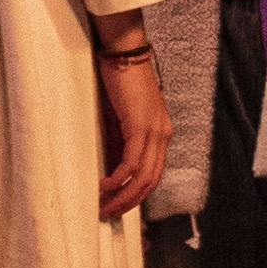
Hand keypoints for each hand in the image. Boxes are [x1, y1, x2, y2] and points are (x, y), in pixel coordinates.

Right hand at [91, 25, 171, 221]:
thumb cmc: (118, 81)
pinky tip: (104, 186)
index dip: (137, 195)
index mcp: (160, 134)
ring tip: (104, 207)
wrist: (123, 52)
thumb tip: (108, 167)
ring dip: (123, 196)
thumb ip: (119, 140)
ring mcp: (154, 132)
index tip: (119, 207)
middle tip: (108, 214)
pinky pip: (131, 163)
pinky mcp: (141, 127)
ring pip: (143, 177)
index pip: (153, 174)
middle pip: (150, 182)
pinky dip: (118, 179)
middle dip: (129, 203)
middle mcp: (162, 135)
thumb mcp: (120, 118)